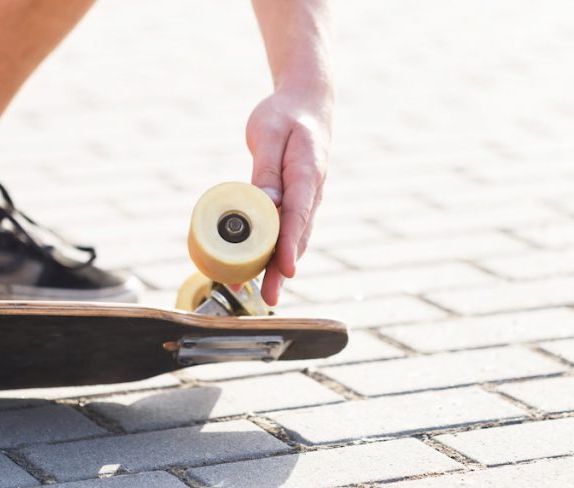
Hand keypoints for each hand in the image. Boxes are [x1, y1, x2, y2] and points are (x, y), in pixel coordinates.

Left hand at [246, 86, 331, 304]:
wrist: (306, 105)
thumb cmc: (284, 116)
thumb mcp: (268, 135)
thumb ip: (265, 169)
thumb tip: (265, 204)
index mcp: (307, 172)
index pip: (299, 214)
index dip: (290, 244)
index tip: (286, 268)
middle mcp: (311, 192)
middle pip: (297, 237)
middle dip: (282, 269)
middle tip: (269, 297)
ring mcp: (306, 200)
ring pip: (294, 239)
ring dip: (279, 268)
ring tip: (263, 295)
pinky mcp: (296, 202)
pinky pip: (287, 232)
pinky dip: (276, 253)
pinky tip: (262, 272)